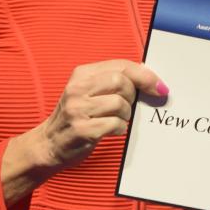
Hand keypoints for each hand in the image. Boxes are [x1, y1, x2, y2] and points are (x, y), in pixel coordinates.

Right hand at [36, 60, 165, 168]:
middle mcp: (77, 88)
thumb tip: (149, 77)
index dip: (145, 76)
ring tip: (116, 119)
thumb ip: (114, 81)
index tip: (160, 87)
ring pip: (120, 104)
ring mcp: (77, 109)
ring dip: (125, 115)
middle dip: (132, 96)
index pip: (121, 66)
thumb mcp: (89, 91)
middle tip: (126, 107)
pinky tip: (111, 130)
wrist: (49, 143)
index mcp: (82, 74)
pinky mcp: (82, 129)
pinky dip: (119, 129)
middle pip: (122, 83)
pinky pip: (115, 124)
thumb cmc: (78, 116)